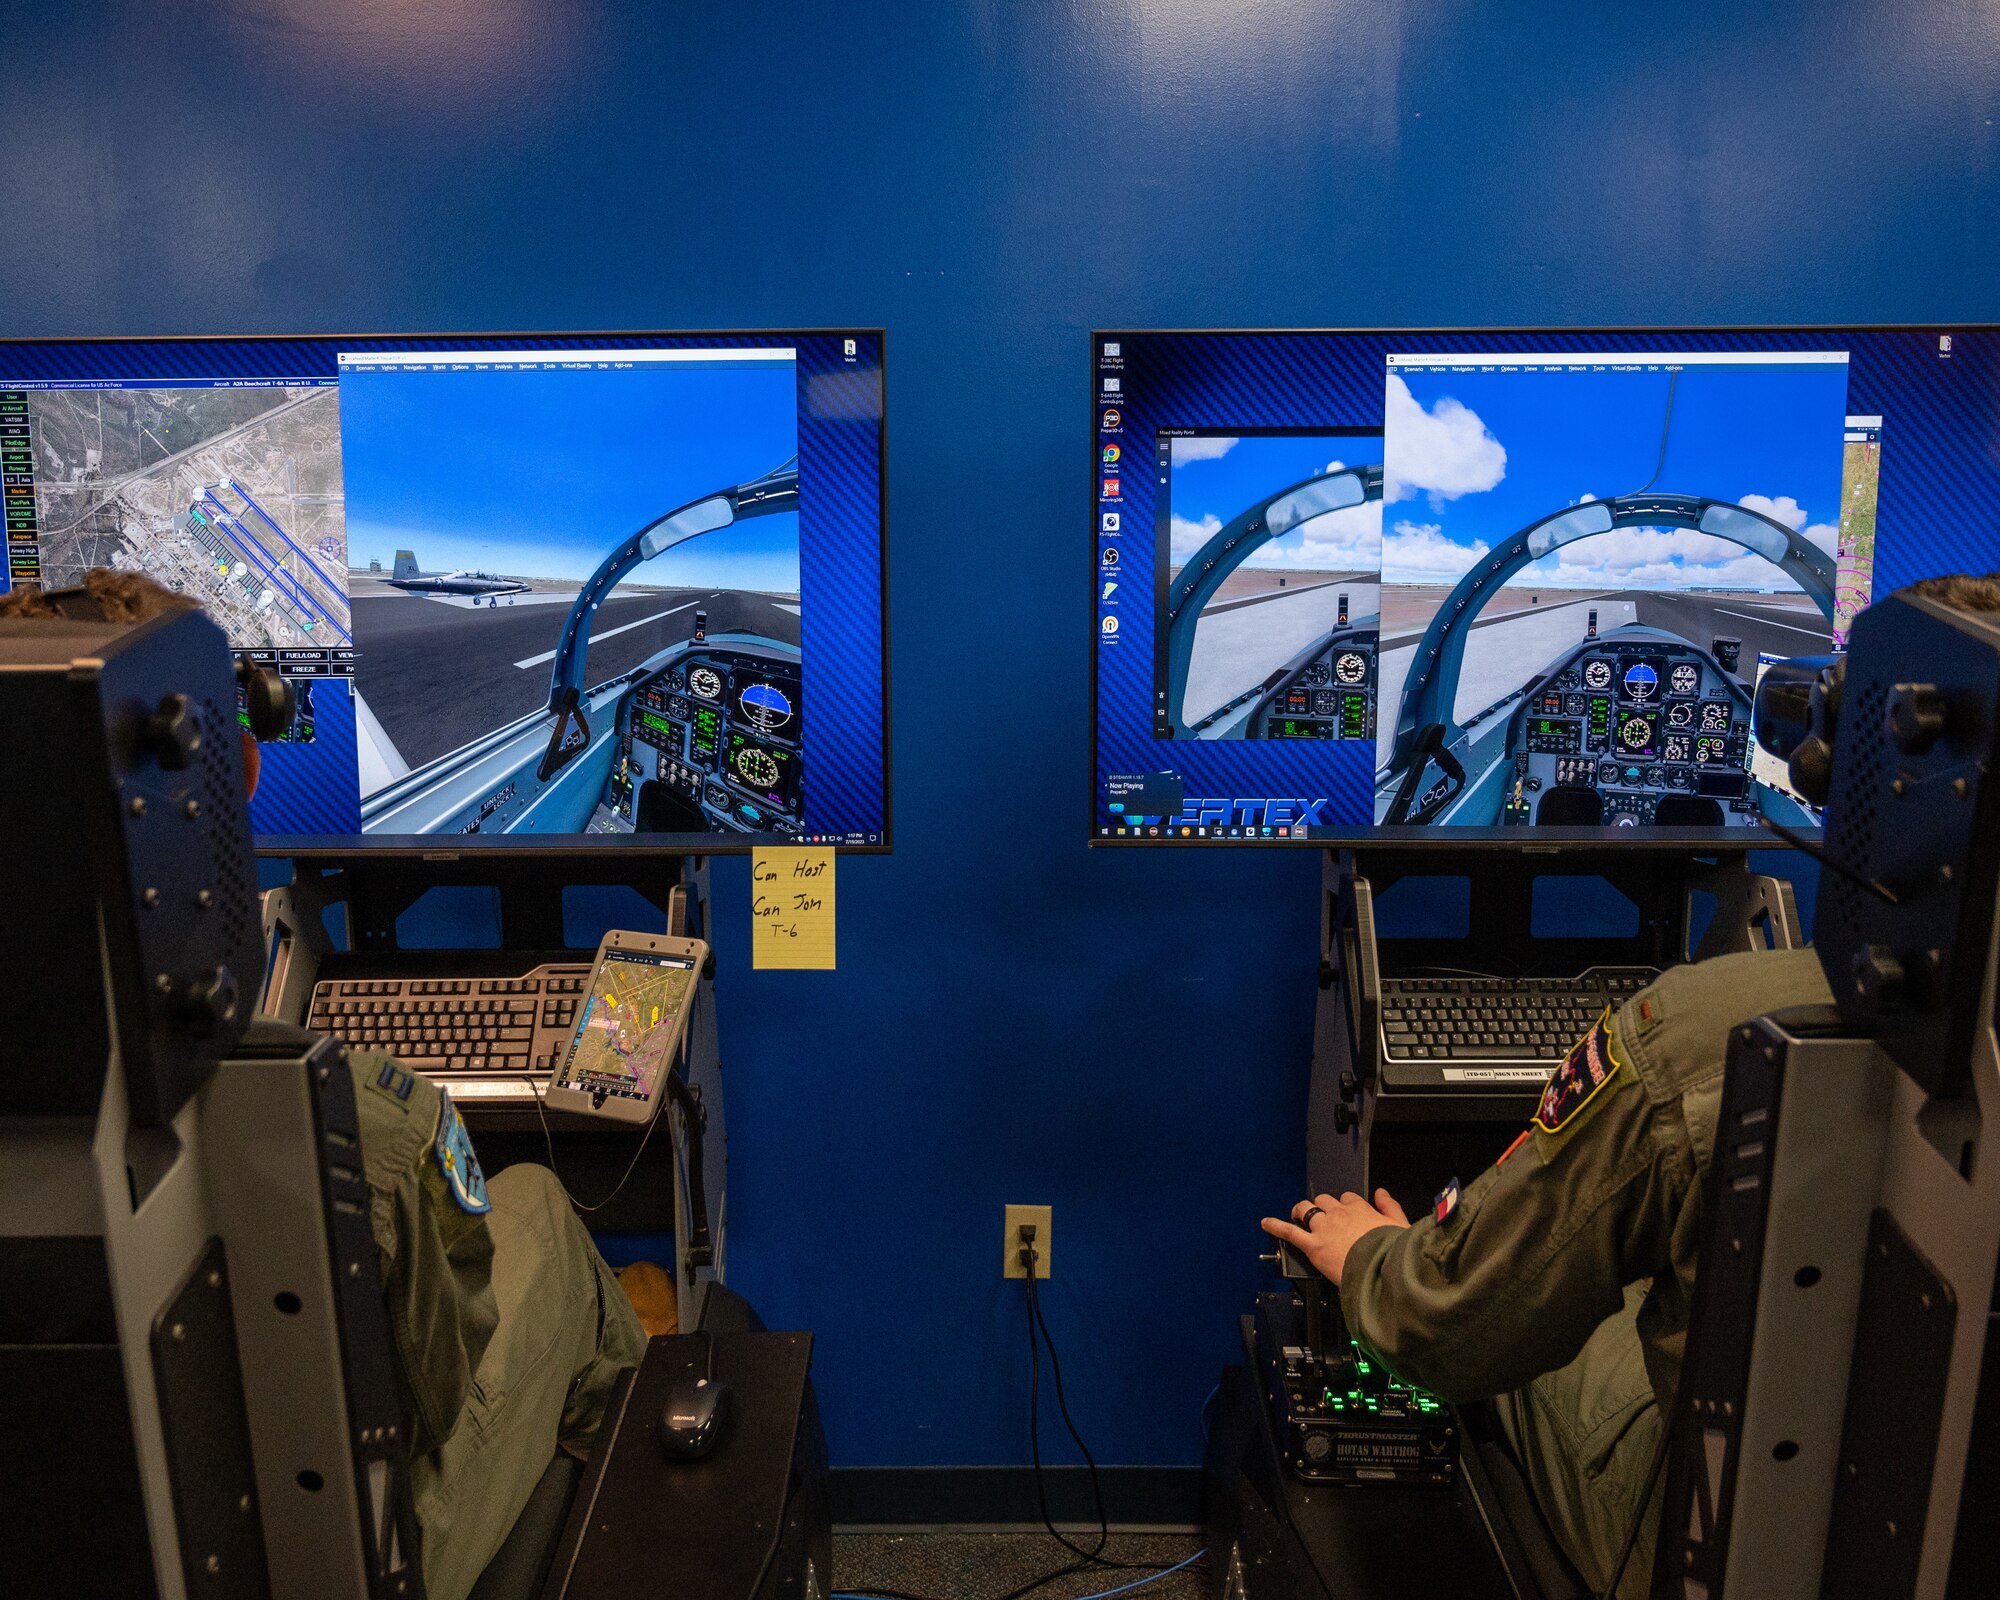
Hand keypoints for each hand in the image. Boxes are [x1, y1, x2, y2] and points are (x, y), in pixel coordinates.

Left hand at [1261, 1190, 1410, 1285]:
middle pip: (1323, 1201)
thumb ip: (1390, 1206)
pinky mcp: (1313, 1245)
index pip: (1347, 1198)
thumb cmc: (1393, 1252)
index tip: (1344, 1213)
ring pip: (1305, 1210)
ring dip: (1301, 1212)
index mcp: (1360, 1209)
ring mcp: (1324, 1228)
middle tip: (1320, 1218)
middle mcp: (1339, 1214)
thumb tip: (1382, 1192)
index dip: (1343, 1206)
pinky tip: (1266, 1224)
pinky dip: (1276, 1226)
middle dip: (1321, 1207)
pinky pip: (1289, 1231)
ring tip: (1297, 1217)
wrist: (1383, 1269)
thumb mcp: (1400, 1225)